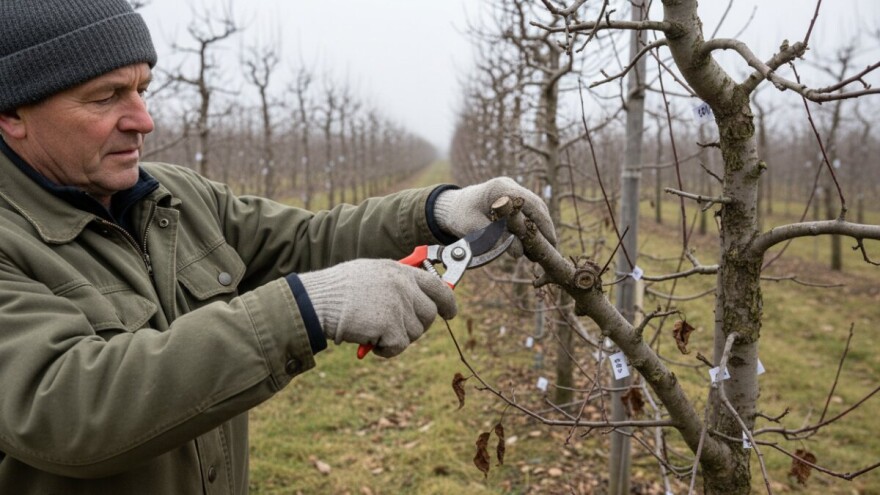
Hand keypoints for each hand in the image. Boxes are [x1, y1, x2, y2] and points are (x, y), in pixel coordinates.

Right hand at [298, 259, 456, 357]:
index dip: (448, 302)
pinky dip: (386, 350)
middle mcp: (403, 285)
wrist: (317, 301)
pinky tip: (369, 342)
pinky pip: (400, 346)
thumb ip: (396, 284)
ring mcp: (398, 304)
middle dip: (416, 326)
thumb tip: (418, 302)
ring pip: (415, 333)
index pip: (438, 285)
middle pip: (429, 314)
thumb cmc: (337, 291)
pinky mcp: (391, 325)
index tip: (450, 313)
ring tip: (372, 330)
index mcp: (400, 270)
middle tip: (394, 330)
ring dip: (396, 338)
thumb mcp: (370, 275)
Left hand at [434, 177, 556, 255]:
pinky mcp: (513, 201)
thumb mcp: (472, 228)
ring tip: (543, 250)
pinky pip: (529, 214)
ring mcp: (512, 192)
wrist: (451, 208)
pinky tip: (534, 244)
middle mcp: (510, 187)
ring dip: (540, 229)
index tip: (550, 242)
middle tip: (551, 250)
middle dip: (546, 229)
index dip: (543, 223)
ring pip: (535, 210)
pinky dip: (533, 228)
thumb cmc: (460, 216)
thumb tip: (518, 251)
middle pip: (537, 206)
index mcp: (500, 188)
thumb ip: (494, 238)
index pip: (530, 204)